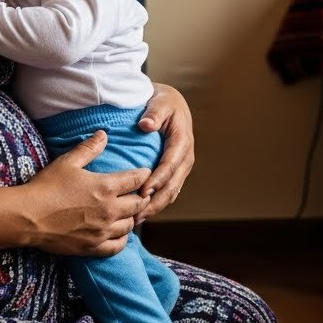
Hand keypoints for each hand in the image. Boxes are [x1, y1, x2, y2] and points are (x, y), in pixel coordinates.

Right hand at [22, 130, 151, 256]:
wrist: (27, 217)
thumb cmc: (46, 186)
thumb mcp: (67, 162)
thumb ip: (88, 148)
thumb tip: (104, 134)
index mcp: (106, 186)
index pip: (137, 180)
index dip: (143, 175)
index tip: (144, 173)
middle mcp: (109, 210)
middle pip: (139, 203)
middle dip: (142, 196)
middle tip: (140, 193)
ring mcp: (102, 231)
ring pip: (131, 225)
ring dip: (133, 217)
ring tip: (129, 212)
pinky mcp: (93, 247)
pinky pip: (118, 246)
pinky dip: (123, 239)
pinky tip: (119, 233)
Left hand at [134, 83, 193, 222]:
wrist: (172, 104)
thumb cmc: (163, 102)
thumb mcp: (160, 102)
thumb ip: (154, 113)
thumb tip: (146, 125)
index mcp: (182, 141)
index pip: (170, 164)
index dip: (157, 179)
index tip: (143, 191)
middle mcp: (185, 157)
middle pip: (172, 185)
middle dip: (155, 201)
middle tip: (137, 214)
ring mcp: (182, 167)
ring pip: (171, 193)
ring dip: (156, 207)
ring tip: (137, 220)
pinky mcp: (177, 172)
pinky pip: (169, 192)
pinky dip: (157, 204)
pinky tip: (142, 214)